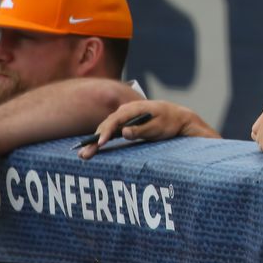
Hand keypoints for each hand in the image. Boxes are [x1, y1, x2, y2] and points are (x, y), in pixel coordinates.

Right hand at [78, 99, 216, 158]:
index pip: (115, 120)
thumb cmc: (170, 122)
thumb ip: (141, 130)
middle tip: (84, 153)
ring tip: (84, 154)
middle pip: (107, 124)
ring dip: (95, 140)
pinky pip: (111, 130)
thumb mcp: (158, 127)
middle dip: (94, 139)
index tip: (99, 143)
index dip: (106, 132)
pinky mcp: (126, 122)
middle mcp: (127, 110)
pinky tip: (92, 148)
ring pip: (106, 127)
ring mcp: (125, 116)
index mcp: (135, 108)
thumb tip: (123, 132)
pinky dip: (102, 138)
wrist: (179, 118)